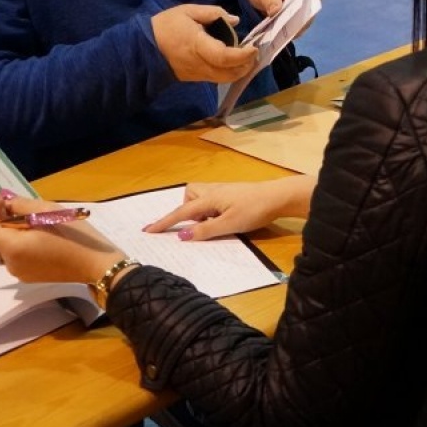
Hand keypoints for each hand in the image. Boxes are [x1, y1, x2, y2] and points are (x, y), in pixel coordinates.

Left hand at [0, 192, 124, 286]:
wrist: (96, 265)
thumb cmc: (75, 236)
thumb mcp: (48, 211)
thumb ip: (20, 205)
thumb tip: (4, 201)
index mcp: (13, 247)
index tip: (4, 201)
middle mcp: (9, 263)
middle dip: (1, 217)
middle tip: (19, 202)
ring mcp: (18, 272)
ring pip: (3, 244)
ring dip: (12, 228)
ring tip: (35, 218)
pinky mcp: (28, 275)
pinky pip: (15, 253)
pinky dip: (20, 240)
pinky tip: (41, 233)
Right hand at [142, 176, 316, 239]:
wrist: (279, 196)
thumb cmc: (254, 210)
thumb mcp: (228, 225)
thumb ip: (204, 231)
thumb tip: (181, 236)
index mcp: (209, 198)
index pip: (181, 213)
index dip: (164, 223)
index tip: (147, 230)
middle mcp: (213, 191)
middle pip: (189, 197)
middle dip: (187, 210)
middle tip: (200, 225)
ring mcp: (223, 191)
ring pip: (201, 198)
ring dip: (200, 212)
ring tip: (215, 225)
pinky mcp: (232, 194)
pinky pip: (212, 201)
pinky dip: (211, 211)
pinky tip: (224, 219)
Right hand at [151, 4, 259, 82]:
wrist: (143, 49)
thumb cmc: (166, 26)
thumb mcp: (188, 11)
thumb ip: (213, 13)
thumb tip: (235, 20)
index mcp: (198, 46)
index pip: (225, 57)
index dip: (243, 55)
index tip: (254, 48)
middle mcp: (200, 64)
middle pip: (229, 74)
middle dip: (246, 66)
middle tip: (254, 53)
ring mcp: (198, 74)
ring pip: (225, 79)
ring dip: (239, 71)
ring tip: (246, 57)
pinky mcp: (195, 78)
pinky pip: (217, 78)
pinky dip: (229, 72)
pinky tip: (233, 61)